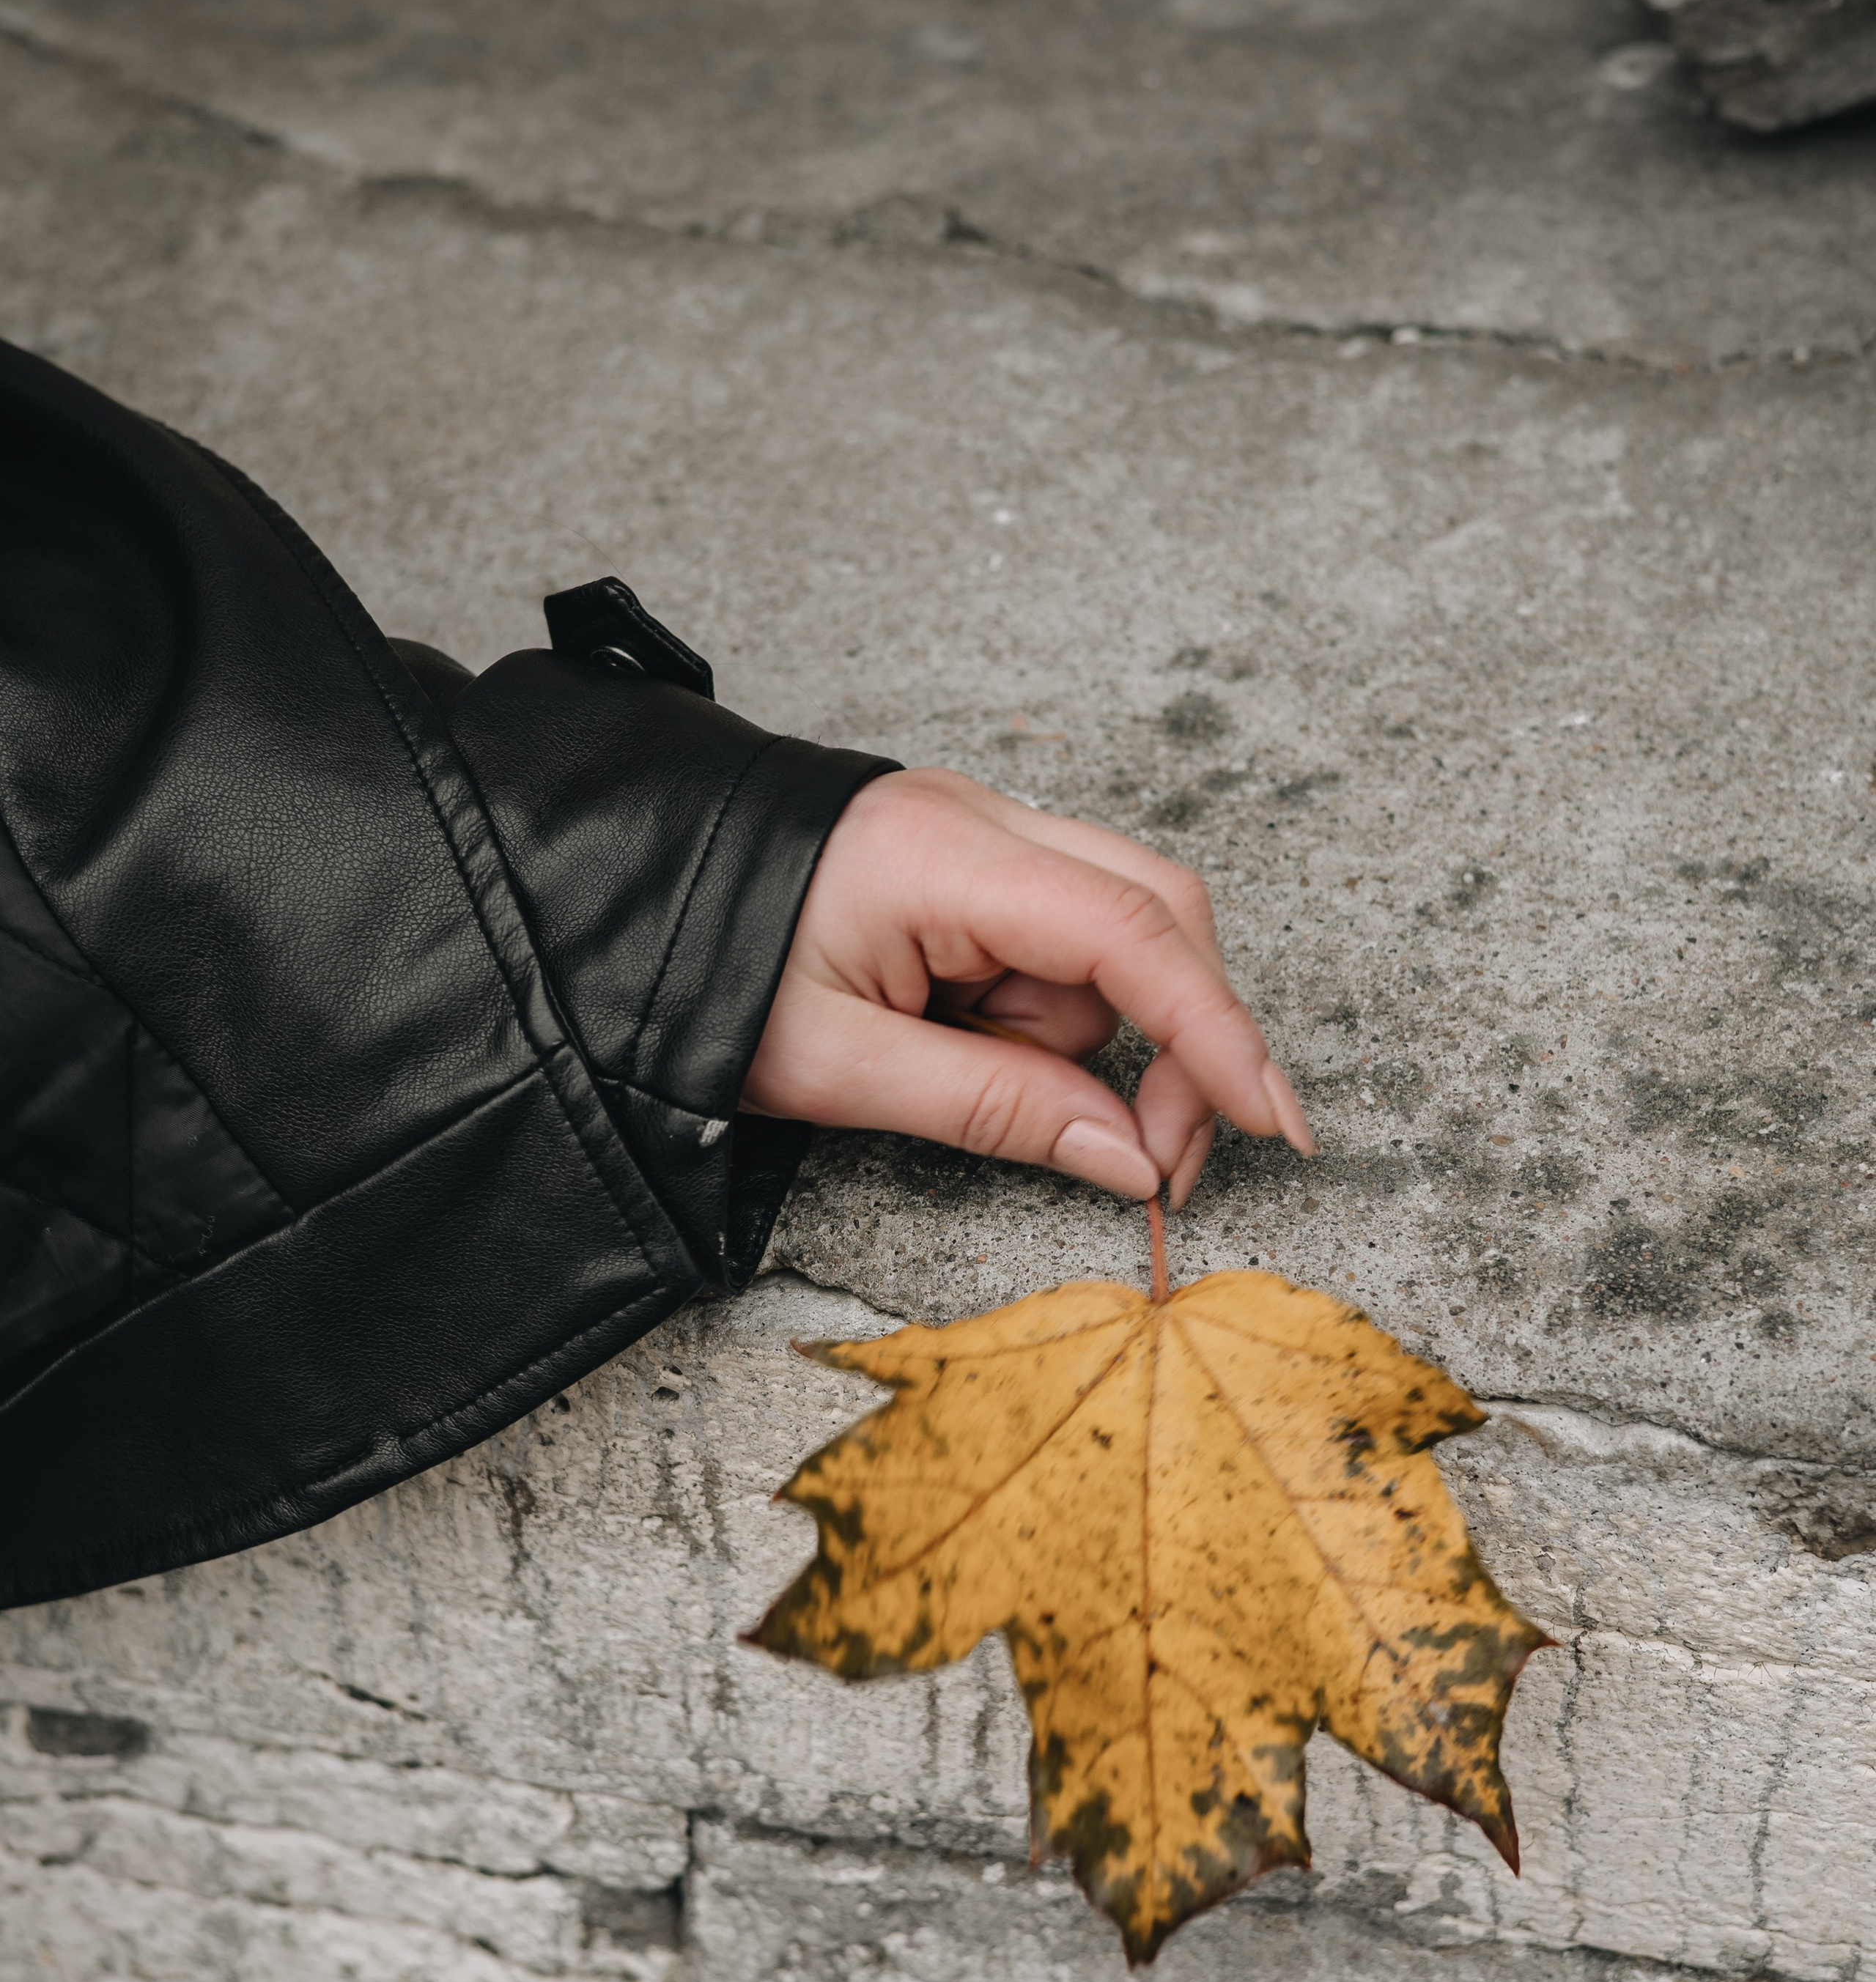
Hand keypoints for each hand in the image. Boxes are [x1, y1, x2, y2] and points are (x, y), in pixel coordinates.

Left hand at [741, 768, 1313, 1207]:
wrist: (617, 901)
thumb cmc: (698, 973)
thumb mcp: (837, 1069)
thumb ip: (996, 1109)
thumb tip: (1130, 1160)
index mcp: (944, 857)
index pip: (1131, 933)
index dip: (1217, 1031)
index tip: (1274, 1120)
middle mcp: (982, 821)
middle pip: (1153, 914)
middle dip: (1174, 1039)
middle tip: (1148, 1157)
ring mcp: (979, 832)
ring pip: (1104, 941)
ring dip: (1068, 1033)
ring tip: (948, 1061)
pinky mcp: (968, 861)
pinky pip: (1053, 941)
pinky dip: (1036, 1009)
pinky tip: (953, 1030)